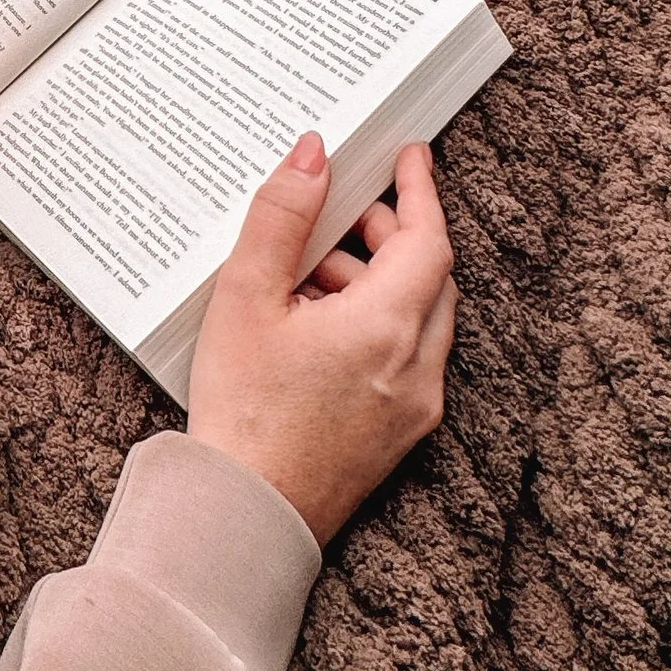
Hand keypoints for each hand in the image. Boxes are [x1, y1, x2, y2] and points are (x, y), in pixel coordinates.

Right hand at [186, 136, 455, 545]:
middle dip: (392, 235)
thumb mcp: (246, 296)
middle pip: (429, 277)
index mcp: (387, 327)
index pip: (428, 240)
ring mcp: (416, 406)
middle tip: (342, 211)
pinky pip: (407, 357)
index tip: (410, 155)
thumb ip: (282, 216)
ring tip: (307, 274)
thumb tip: (313, 155)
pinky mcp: (402, 434)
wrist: (247, 514)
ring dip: (379, 281)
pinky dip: (378, 324)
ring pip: (420, 318)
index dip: (420, 190)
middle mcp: (417, 367)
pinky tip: (317, 328)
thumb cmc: (242, 410)